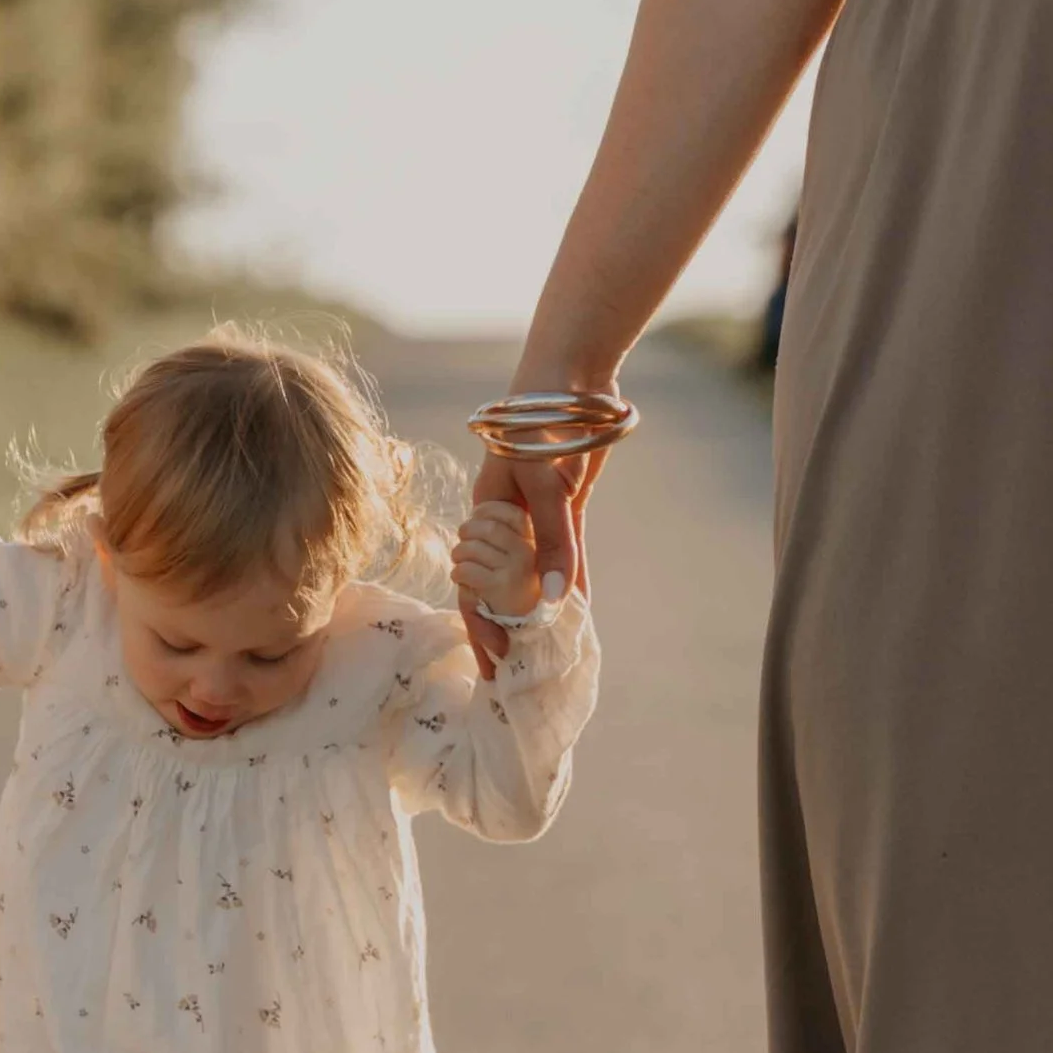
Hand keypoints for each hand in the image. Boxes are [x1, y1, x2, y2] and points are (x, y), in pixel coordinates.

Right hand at [461, 387, 615, 672]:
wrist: (566, 379)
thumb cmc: (536, 424)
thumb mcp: (544, 485)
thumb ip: (555, 541)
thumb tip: (558, 600)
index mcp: (483, 517)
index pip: (473, 584)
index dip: (481, 625)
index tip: (494, 661)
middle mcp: (504, 521)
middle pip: (500, 585)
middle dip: (505, 628)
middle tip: (514, 673)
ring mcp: (536, 513)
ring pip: (535, 573)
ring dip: (540, 609)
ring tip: (546, 650)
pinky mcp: (566, 503)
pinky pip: (567, 550)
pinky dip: (572, 578)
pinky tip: (579, 609)